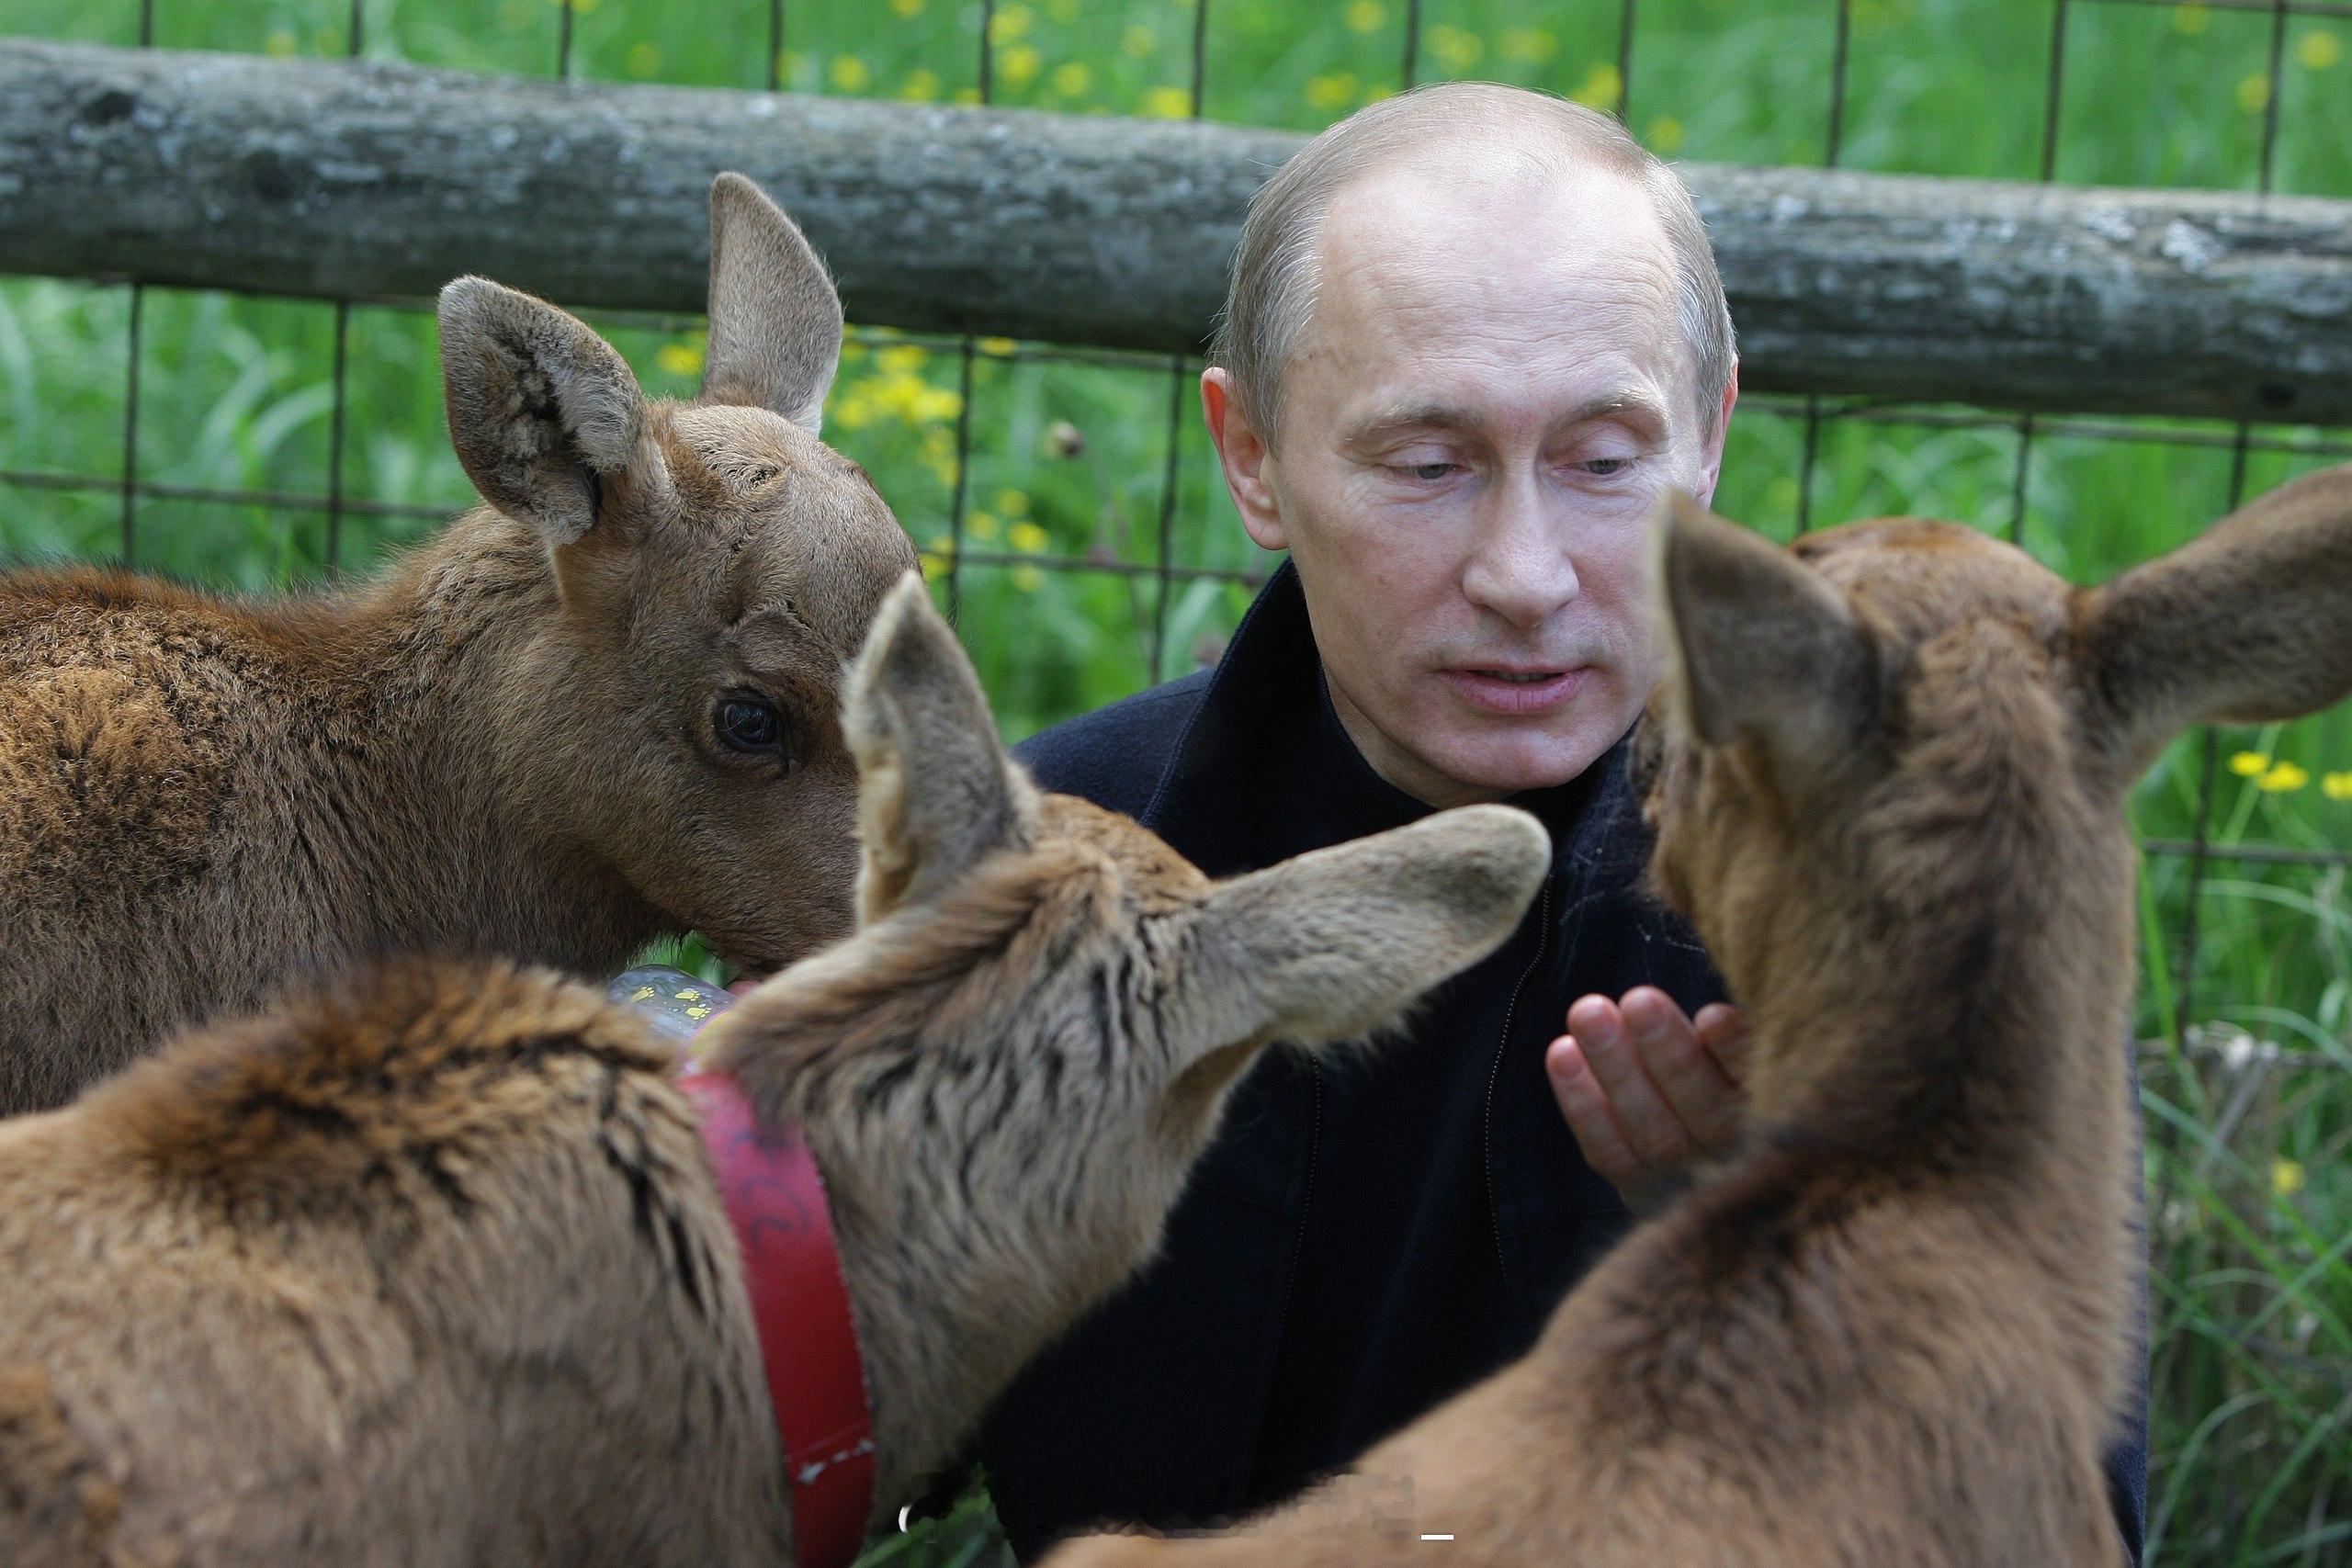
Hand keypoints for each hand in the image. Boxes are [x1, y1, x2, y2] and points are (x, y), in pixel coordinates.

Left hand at [1544, 988, 1746, 1195]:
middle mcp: (1744, 1158)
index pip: (1762, 1085)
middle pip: (1707, 1111)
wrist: (1724, 1160)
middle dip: (1669, 1054)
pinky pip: (1610, 1152)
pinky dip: (1582, 1104)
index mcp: (1786, 1116)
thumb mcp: (1764, 1052)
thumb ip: (1747, 1032)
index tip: (1711, 1016)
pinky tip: (1561, 1052)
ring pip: (1653, 1131)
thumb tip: (1721, 999)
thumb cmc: (1741, 1074)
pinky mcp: (1645, 1189)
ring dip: (1616, 1069)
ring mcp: (1691, 1178)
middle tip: (1639, 1001)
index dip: (1736, 1053)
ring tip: (1589, 1012)